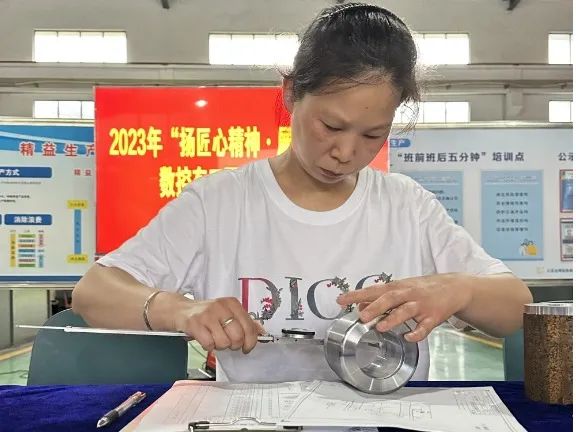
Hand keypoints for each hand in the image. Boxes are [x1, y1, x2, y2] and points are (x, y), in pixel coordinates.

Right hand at [173, 297, 265, 353]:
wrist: (181, 310)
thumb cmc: (208, 314)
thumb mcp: (228, 313)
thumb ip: (244, 322)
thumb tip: (262, 333)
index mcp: (232, 304)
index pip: (249, 326)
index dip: (250, 341)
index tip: (247, 347)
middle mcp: (221, 307)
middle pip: (238, 336)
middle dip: (234, 345)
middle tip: (228, 343)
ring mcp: (208, 315)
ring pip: (224, 342)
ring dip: (220, 346)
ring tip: (215, 339)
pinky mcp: (195, 323)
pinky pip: (209, 344)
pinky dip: (208, 346)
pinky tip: (205, 339)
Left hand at [336, 274, 472, 341]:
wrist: (453, 288)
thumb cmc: (421, 289)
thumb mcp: (400, 289)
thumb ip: (380, 298)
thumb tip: (359, 306)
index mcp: (397, 287)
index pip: (373, 290)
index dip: (356, 295)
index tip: (341, 300)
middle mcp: (408, 294)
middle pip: (389, 298)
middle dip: (375, 307)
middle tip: (362, 316)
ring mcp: (421, 305)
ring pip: (406, 311)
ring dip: (393, 319)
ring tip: (380, 327)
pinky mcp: (433, 317)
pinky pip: (425, 327)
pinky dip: (417, 333)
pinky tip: (408, 337)